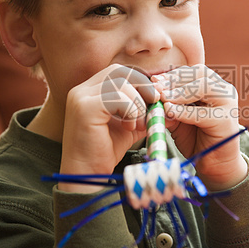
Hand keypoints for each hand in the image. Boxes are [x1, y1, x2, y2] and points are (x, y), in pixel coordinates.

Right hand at [59, 65, 158, 191]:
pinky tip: (130, 127)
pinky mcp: (84, 108)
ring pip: (120, 83)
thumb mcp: (130, 126)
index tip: (155, 99)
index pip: (119, 72)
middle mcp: (82, 90)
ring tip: (137, 124)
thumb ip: (144, 112)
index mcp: (90, 90)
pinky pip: (116, 97)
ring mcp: (80, 97)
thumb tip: (168, 105)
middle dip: (142, 87)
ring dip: (137, 103)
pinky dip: (130, 110)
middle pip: (119, 71)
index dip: (140, 82)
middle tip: (154, 105)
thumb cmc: (105, 151)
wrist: (88, 175)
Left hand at [151, 64, 246, 190]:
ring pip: (203, 88)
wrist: (215, 164)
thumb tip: (155, 96)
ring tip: (163, 98)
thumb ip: (169, 106)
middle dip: (176, 79)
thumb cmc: (196, 138)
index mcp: (213, 86)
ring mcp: (228, 104)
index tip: (154, 80)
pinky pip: (201, 113)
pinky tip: (170, 112)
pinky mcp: (226, 121)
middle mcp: (224, 91)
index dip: (173, 74)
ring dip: (180, 92)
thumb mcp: (178, 118)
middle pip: (200, 74)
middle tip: (157, 87)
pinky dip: (183, 112)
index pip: (193, 71)